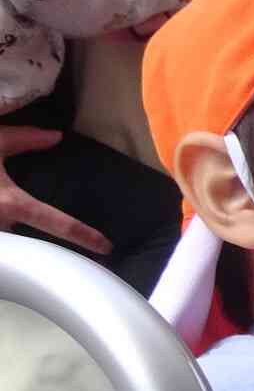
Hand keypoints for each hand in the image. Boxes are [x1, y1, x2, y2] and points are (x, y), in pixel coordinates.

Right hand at [0, 125, 109, 254]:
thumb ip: (23, 139)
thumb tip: (55, 136)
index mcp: (11, 204)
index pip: (57, 223)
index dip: (84, 235)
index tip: (106, 245)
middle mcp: (2, 226)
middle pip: (38, 243)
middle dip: (55, 249)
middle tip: (83, 252)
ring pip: (20, 245)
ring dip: (31, 247)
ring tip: (54, 254)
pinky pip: (8, 245)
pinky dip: (18, 245)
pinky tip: (25, 242)